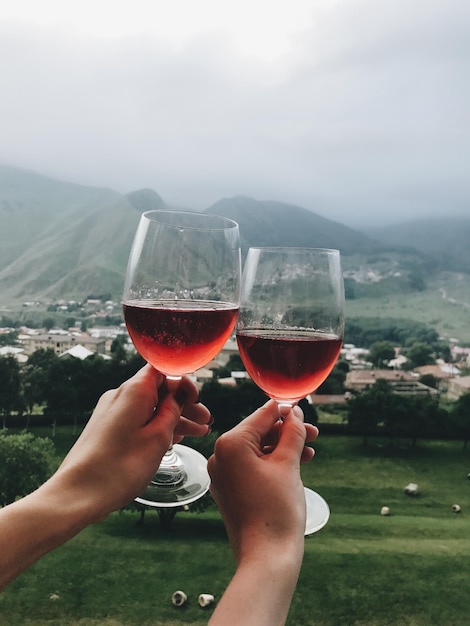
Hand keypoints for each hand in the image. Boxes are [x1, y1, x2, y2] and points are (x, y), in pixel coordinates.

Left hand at [54, 364, 210, 519]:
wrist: (78, 493)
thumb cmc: (119, 467)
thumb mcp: (158, 437)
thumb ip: (172, 411)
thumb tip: (179, 394)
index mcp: (134, 391)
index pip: (163, 368)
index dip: (183, 380)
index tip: (196, 398)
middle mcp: (121, 395)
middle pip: (159, 389)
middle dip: (184, 403)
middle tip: (206, 421)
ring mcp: (112, 412)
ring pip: (151, 407)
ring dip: (175, 418)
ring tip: (199, 433)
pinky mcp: (107, 428)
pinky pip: (139, 419)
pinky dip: (157, 426)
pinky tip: (175, 439)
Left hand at [207, 400, 317, 562]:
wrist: (267, 556)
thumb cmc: (277, 509)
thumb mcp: (289, 464)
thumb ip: (292, 433)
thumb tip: (295, 413)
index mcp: (229, 444)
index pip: (261, 416)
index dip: (285, 412)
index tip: (303, 409)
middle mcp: (219, 456)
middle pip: (258, 433)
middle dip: (286, 432)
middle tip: (313, 433)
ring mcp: (222, 475)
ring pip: (257, 451)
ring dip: (283, 448)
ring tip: (309, 450)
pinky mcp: (229, 489)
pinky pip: (252, 467)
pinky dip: (272, 463)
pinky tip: (295, 464)